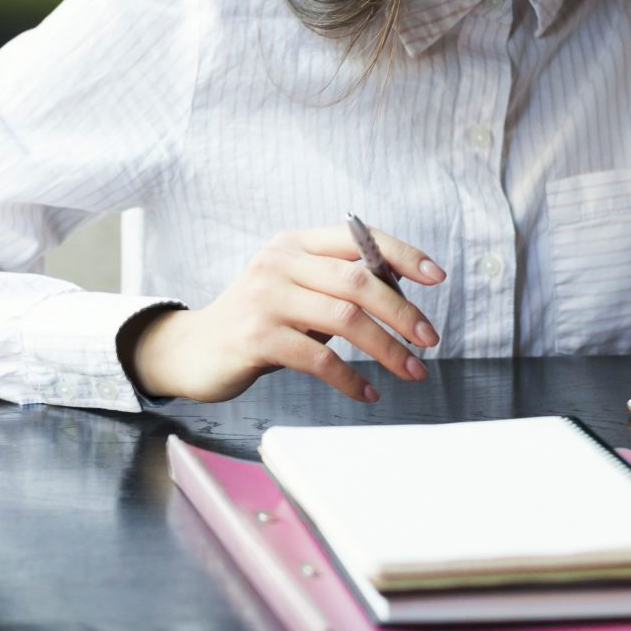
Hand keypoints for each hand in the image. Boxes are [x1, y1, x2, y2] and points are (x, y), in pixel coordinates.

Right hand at [120, 225, 444, 403]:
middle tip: (429, 339)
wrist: (193, 350)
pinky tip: (368, 392)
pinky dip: (351, 378)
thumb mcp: (296, 290)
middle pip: (358, 280)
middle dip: (403, 312)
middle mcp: (280, 262)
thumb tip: (401, 295)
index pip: (359, 238)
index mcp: (296, 243)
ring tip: (411, 370)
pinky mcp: (256, 336)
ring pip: (345, 319)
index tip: (437, 278)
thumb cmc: (258, 320)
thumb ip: (337, 285)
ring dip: (386, 349)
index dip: (403, 255)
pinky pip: (318, 359)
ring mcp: (266, 298)